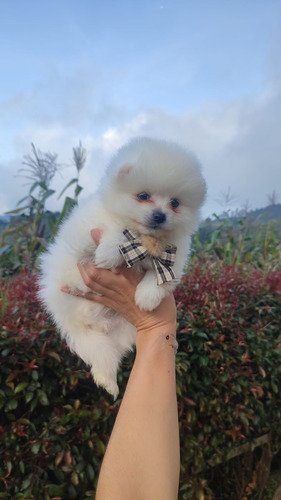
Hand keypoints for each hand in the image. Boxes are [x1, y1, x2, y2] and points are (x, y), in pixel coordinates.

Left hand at [61, 229, 176, 337]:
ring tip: (78, 260)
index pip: (116, 258)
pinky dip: (76, 292)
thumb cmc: (162, 303)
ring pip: (91, 283)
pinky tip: (64, 288)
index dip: (104, 245)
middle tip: (84, 248)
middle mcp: (119, 286)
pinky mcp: (109, 304)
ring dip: (82, 271)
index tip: (95, 232)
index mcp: (132, 279)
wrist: (156, 326)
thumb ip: (150, 266)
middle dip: (87, 259)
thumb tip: (142, 250)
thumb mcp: (160, 281)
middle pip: (96, 272)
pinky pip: (90, 297)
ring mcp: (112, 296)